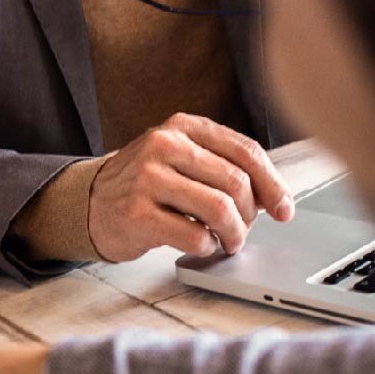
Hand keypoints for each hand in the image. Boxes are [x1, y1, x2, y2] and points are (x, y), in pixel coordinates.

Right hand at [88, 113, 294, 259]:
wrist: (90, 203)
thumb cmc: (147, 185)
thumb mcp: (181, 159)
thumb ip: (223, 167)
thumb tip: (275, 199)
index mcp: (182, 127)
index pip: (245, 151)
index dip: (273, 184)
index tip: (284, 210)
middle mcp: (164, 145)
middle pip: (236, 182)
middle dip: (251, 215)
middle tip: (244, 230)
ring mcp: (147, 178)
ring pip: (220, 209)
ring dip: (234, 234)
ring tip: (229, 242)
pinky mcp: (137, 213)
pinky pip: (194, 236)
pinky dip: (207, 247)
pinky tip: (200, 245)